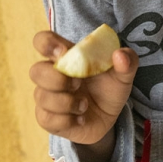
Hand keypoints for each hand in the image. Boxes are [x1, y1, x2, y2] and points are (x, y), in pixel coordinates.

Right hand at [30, 31, 138, 147]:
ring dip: (66, 102)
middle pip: (35, 70)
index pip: (43, 41)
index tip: (64, 53)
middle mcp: (52, 75)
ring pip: (41, 96)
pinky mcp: (48, 119)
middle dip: (56, 78)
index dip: (47, 44)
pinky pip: (46, 119)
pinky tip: (81, 118)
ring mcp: (48, 97)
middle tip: (78, 83)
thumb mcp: (123, 74)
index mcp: (68, 57)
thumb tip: (119, 54)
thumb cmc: (109, 88)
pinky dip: (66, 120)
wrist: (109, 118)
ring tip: (85, 105)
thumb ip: (127, 61)